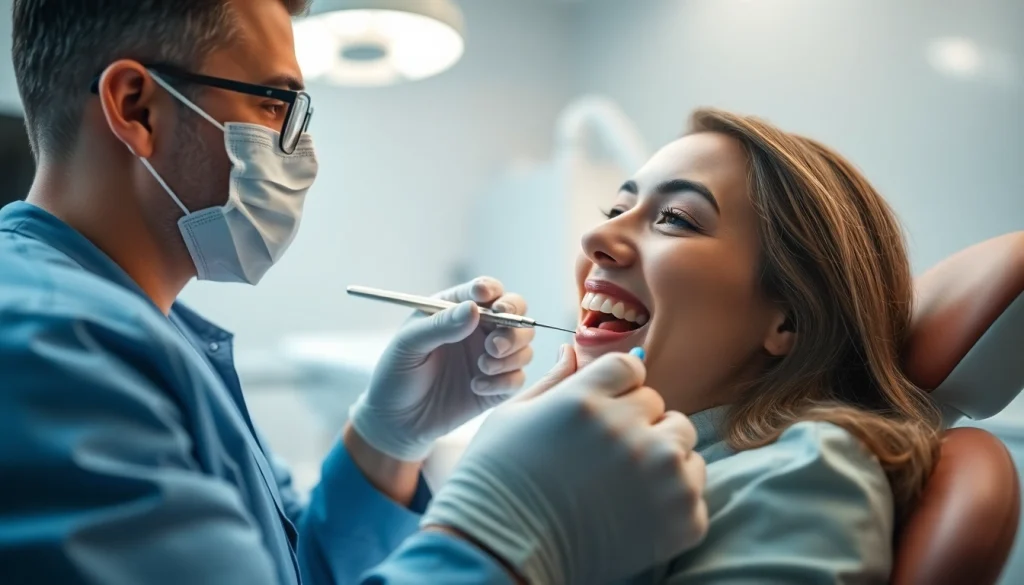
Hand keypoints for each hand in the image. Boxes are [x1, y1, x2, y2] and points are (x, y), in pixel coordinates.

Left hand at [349, 277, 534, 461]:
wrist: (395, 421)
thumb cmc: (396, 375)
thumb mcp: (409, 345)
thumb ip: (440, 325)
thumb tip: (473, 309)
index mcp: (456, 310)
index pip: (486, 290)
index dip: (491, 290)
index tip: (483, 298)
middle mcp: (479, 330)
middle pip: (517, 312)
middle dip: (514, 322)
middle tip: (493, 342)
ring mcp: (490, 357)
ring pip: (524, 344)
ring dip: (511, 353)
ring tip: (482, 366)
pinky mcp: (497, 386)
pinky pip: (518, 377)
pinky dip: (504, 381)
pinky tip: (476, 387)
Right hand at [420, 351, 708, 584]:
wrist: (502, 554)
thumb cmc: (496, 483)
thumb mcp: (512, 418)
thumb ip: (553, 381)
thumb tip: (573, 350)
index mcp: (585, 400)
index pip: (630, 368)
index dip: (617, 388)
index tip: (602, 412)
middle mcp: (627, 429)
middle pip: (656, 403)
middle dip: (635, 423)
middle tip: (603, 456)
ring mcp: (659, 472)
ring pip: (682, 438)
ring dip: (660, 454)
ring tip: (622, 483)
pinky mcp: (682, 515)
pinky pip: (695, 486)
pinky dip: (672, 497)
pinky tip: (634, 511)